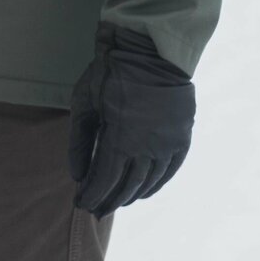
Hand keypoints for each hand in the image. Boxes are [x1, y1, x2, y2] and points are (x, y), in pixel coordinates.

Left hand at [68, 24, 193, 216]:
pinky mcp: (181, 137)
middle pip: (126, 185)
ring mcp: (167, 144)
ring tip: (118, 202)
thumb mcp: (84, 105)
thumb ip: (78, 143)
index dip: (92, 195)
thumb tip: (78, 176)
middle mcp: (146, 148)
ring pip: (149, 181)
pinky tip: (145, 191)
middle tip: (96, 209)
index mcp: (119, 140)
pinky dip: (157, 184)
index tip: (81, 204)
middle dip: (109, 200)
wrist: (149, 51)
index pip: (103, 180)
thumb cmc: (108, 74)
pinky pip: (170, 169)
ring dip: (132, 195)